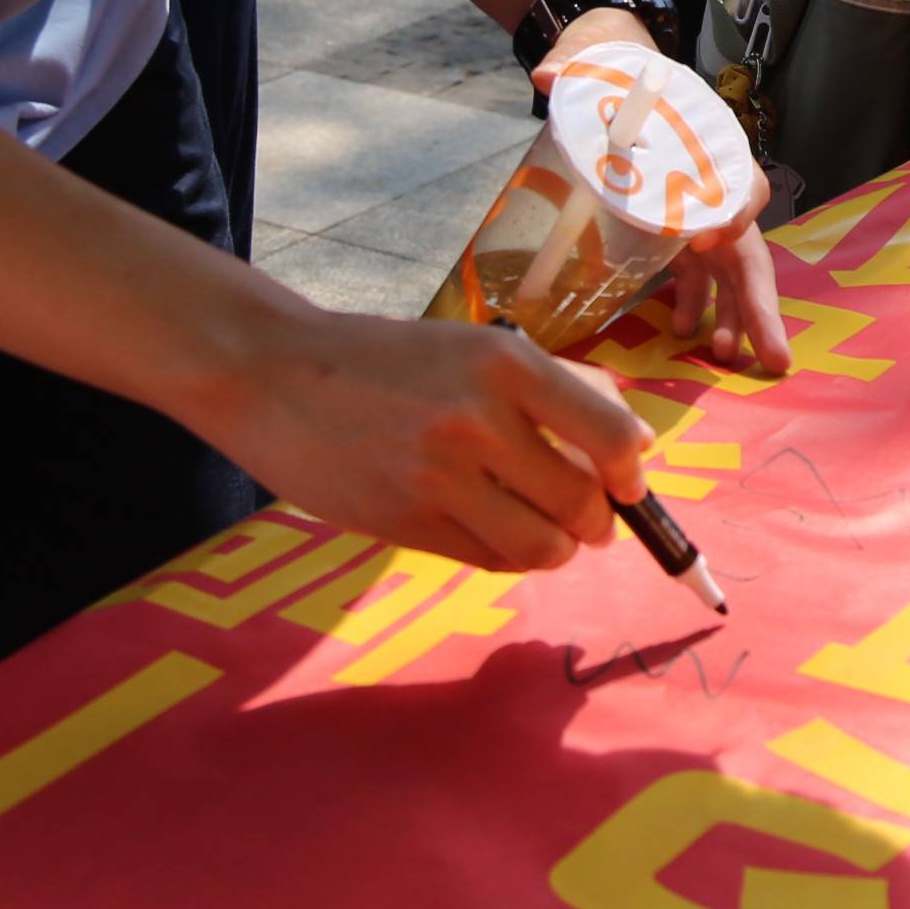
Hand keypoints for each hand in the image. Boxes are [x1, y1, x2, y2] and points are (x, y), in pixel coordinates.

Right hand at [214, 308, 651, 568]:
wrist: (275, 374)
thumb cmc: (388, 360)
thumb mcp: (474, 348)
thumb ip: (552, 392)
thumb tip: (634, 447)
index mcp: (505, 363)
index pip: (609, 437)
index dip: (631, 476)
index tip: (629, 486)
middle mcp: (477, 419)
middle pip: (581, 505)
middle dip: (598, 524)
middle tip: (591, 522)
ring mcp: (437, 477)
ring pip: (539, 547)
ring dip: (556, 549)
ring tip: (545, 531)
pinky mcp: (404, 523)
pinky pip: (487, 560)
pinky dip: (506, 556)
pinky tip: (493, 532)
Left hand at [532, 15, 787, 375]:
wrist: (610, 59)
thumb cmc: (613, 60)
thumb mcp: (595, 56)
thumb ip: (575, 63)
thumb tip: (548, 76)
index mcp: (704, 143)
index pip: (742, 183)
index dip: (736, 216)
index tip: (708, 241)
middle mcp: (710, 182)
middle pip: (748, 247)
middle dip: (761, 305)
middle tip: (773, 357)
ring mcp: (693, 208)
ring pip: (728, 269)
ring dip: (733, 315)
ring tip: (727, 357)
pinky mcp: (670, 225)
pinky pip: (695, 272)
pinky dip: (694, 303)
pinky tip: (680, 331)